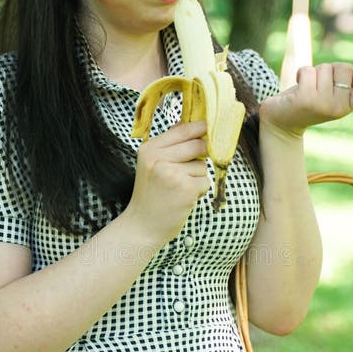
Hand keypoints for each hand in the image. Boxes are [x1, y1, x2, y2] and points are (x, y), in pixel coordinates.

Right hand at [126, 120, 209, 245]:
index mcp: (149, 149)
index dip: (200, 126)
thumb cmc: (151, 195)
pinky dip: (199, 191)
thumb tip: (195, 126)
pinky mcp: (185, 188)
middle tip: (191, 168)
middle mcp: (158, 158)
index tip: (210, 126)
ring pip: (202, 166)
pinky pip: (205, 181)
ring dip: (197, 178)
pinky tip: (183, 198)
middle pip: (197, 145)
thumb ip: (170, 146)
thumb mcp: (151, 165)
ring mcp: (172, 173)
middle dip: (202, 155)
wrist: (142, 226)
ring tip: (179, 189)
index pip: (182, 130)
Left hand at [259, 59, 352, 138]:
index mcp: (347, 107)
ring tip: (306, 86)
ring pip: (325, 68)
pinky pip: (309, 70)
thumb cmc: (308, 103)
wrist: (281, 123)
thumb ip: (345, 85)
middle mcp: (337, 108)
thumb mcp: (330, 95)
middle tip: (318, 83)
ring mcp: (322, 104)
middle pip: (344, 68)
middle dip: (331, 68)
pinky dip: (301, 73)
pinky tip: (297, 85)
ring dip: (314, 72)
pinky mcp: (305, 98)